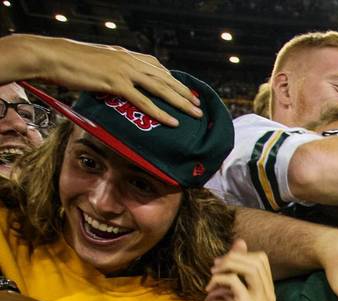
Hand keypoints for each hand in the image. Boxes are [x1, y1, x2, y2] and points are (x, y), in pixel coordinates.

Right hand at [13, 34, 201, 125]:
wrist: (51, 56)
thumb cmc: (68, 60)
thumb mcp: (97, 61)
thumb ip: (112, 68)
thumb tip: (119, 80)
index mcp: (125, 54)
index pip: (157, 67)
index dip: (173, 79)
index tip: (185, 90)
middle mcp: (129, 60)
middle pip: (164, 78)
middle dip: (183, 92)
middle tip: (198, 104)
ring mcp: (124, 71)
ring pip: (160, 88)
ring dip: (180, 102)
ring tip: (194, 113)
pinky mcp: (115, 83)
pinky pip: (143, 101)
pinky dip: (160, 112)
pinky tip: (171, 121)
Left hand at [190, 240, 274, 300]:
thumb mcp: (226, 282)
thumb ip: (235, 264)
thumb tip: (241, 241)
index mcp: (268, 291)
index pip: (262, 259)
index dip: (240, 256)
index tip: (221, 264)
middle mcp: (269, 297)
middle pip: (257, 261)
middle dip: (232, 259)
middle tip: (214, 267)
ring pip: (250, 269)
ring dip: (226, 267)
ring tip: (212, 275)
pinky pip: (234, 280)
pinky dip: (218, 279)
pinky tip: (209, 289)